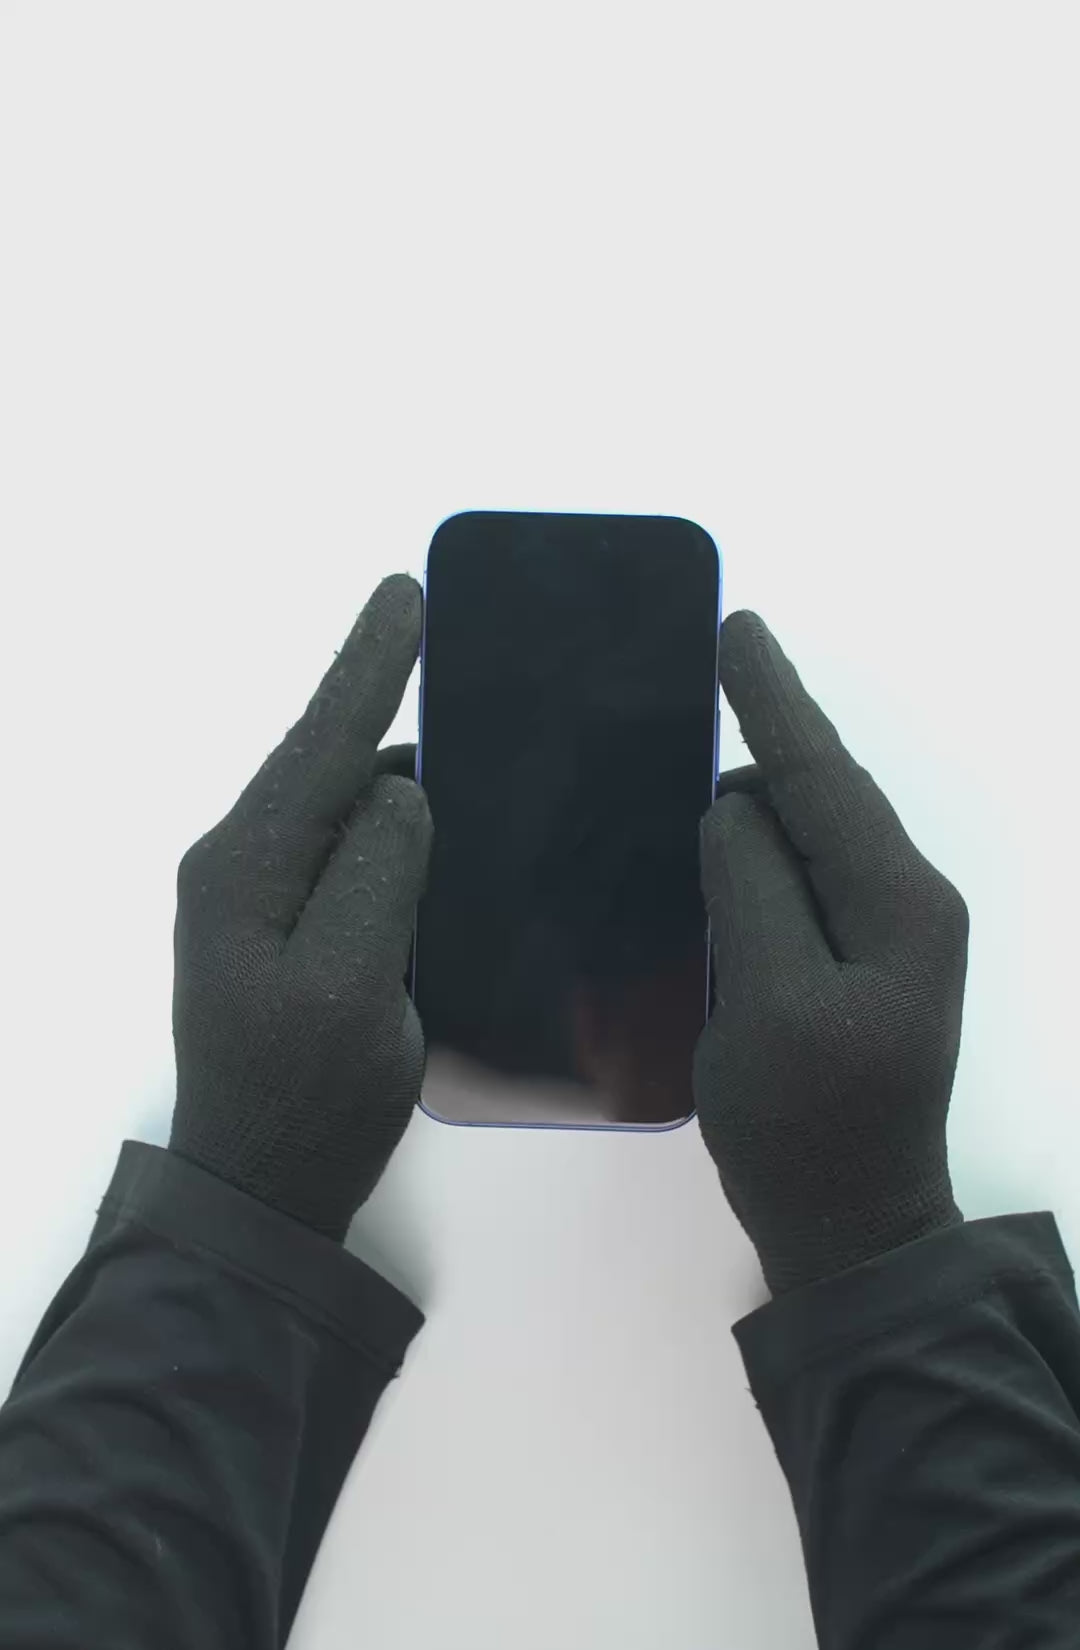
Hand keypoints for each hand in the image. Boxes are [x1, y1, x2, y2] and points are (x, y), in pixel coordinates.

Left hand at [169, 574, 431, 1240]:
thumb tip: (401, 791)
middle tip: (456, 648)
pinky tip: (445, 820)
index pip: (317, 743)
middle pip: (325, 761)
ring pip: (342, 805)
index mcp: (245, 866)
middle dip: (385, 701)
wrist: (264, 1182)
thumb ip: (375, 874)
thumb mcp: (346, 986)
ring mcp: (263, 897)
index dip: (366, 665)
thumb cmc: (305, 1094)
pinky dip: (396, 826)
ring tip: (472, 731)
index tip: (404, 594)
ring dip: (396, 768)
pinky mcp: (292, 928)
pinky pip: (351, 850)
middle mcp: (244, 864)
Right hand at [694, 612, 968, 1293]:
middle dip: (762, 744)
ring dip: (752, 808)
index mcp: (900, 903)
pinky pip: (801, 883)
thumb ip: (753, 888)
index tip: (736, 628)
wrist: (850, 1230)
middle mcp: (906, 904)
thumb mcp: (771, 1003)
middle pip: (823, 796)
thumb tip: (734, 811)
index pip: (825, 776)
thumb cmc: (808, 1128)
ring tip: (678, 779)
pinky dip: (755, 860)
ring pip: (810, 837)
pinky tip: (709, 854)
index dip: (775, 700)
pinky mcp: (854, 966)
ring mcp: (885, 937)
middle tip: (686, 695)